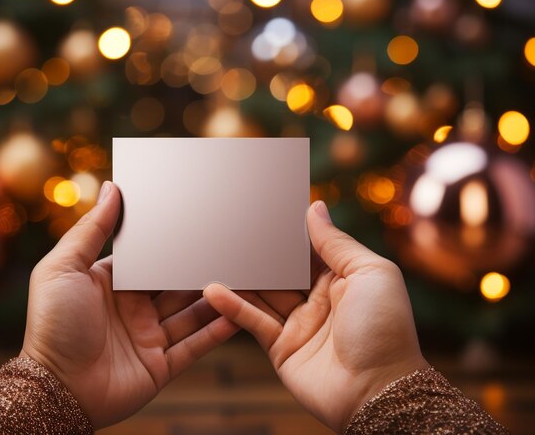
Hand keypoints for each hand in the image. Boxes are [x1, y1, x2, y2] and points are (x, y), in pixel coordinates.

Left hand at [21, 182, 237, 427]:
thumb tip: (111, 189)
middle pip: (175, 284)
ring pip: (191, 313)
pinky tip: (237, 314)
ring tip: (242, 278)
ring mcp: (149, 336)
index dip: (171, 244)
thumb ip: (90, 230)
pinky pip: (194, 346)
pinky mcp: (161, 365)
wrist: (57, 389)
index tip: (197, 223)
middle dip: (199, 269)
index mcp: (112, 283)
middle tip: (228, 248)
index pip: (150, 258)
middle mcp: (133, 308)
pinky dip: (216, 331)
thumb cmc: (52, 326)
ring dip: (215, 298)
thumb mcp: (63, 268)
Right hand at [203, 200, 427, 433]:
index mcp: (343, 277)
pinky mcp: (281, 347)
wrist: (378, 392)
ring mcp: (298, 323)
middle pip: (280, 269)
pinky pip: (254, 321)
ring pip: (262, 292)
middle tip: (228, 229)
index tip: (261, 210)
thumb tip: (315, 207)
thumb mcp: (371, 273)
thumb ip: (337, 243)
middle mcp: (319, 298)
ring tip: (213, 253)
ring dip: (240, 275)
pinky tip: (213, 289)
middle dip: (259, 251)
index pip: (308, 247)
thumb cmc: (384, 329)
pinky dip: (233, 306)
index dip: (287, 231)